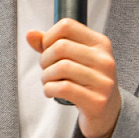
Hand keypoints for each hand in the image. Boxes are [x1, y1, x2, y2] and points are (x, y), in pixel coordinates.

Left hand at [27, 18, 121, 137]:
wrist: (108, 112)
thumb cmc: (87, 81)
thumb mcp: (74, 58)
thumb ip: (51, 45)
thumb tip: (30, 34)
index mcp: (100, 43)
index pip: (67, 25)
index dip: (49, 36)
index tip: (47, 49)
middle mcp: (105, 59)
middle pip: (61, 47)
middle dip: (45, 59)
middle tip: (46, 69)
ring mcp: (103, 81)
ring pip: (61, 67)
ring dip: (46, 76)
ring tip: (48, 81)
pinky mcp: (97, 101)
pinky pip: (64, 88)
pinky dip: (49, 89)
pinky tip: (51, 91)